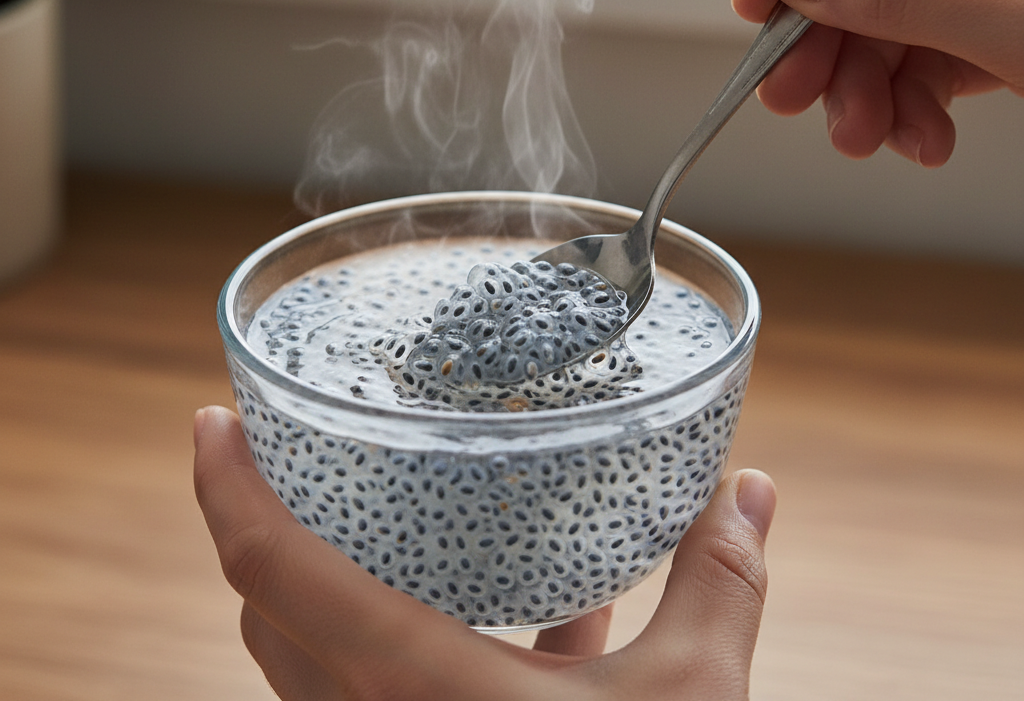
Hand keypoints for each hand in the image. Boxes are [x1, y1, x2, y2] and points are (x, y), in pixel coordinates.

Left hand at [194, 405, 775, 700]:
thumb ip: (719, 581)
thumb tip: (751, 486)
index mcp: (410, 683)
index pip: (269, 569)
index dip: (223, 487)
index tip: (211, 418)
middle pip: (272, 609)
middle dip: (266, 525)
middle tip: (289, 448)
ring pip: (316, 655)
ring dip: (332, 582)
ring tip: (382, 511)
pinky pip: (392, 693)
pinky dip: (427, 641)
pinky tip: (535, 620)